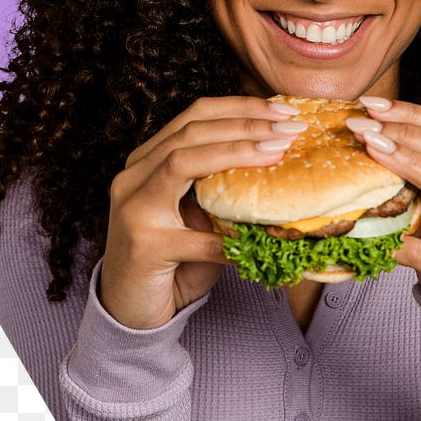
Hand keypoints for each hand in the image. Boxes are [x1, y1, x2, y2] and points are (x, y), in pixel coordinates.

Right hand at [100, 95, 305, 329]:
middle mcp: (133, 176)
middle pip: (191, 131)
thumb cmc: (173, 260)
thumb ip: (221, 187)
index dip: (240, 107)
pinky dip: (233, 238)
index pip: (195, 115)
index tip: (282, 109)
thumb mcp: (198, 214)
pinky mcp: (143, 246)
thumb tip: (278, 162)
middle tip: (290, 127)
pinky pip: (198, 237)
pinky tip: (265, 239)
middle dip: (245, 124)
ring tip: (277, 152)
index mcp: (147, 160)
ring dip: (236, 152)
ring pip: (182, 162)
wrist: (129, 312)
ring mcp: (133, 208)